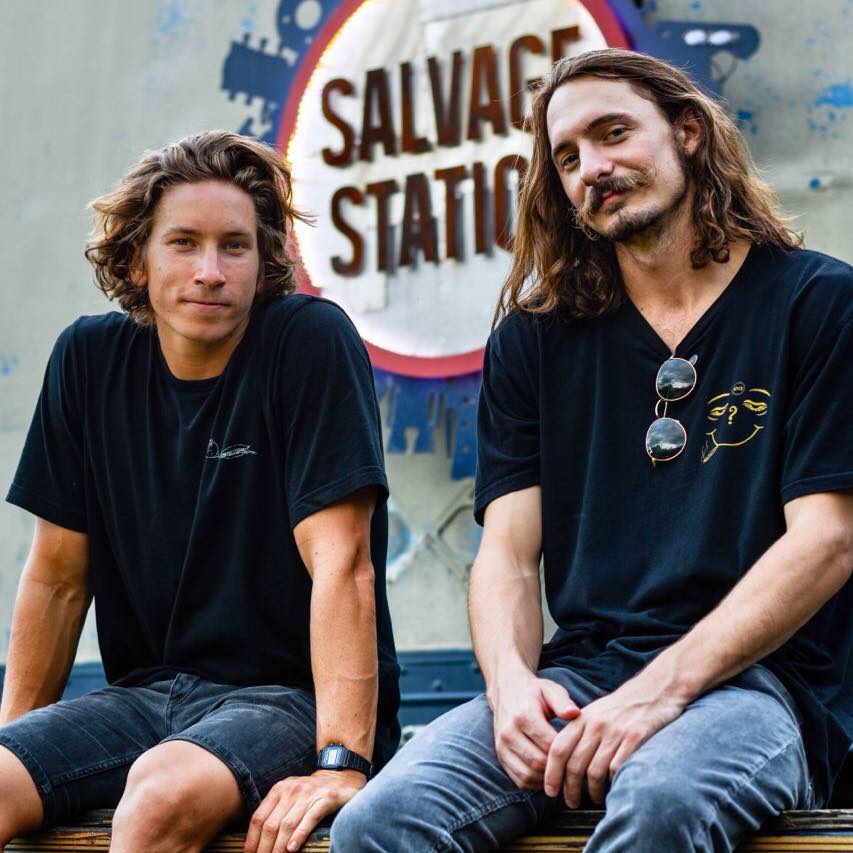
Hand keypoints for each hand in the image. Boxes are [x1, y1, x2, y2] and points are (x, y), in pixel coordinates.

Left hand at [244, 769, 365, 852]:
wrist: (339, 777)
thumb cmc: (310, 792)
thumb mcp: (289, 795)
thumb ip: (275, 811)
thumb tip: (257, 840)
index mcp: (279, 789)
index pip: (259, 817)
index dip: (252, 839)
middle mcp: (291, 790)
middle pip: (271, 824)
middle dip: (264, 848)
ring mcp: (308, 794)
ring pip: (288, 824)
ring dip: (278, 847)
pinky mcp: (325, 799)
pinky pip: (309, 819)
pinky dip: (299, 835)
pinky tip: (292, 849)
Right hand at [490, 672, 579, 789]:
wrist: (506, 690)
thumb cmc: (533, 692)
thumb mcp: (550, 690)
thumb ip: (562, 702)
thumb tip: (575, 713)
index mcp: (523, 715)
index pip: (548, 744)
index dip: (566, 752)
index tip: (579, 752)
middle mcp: (509, 732)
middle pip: (538, 762)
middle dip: (558, 768)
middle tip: (573, 766)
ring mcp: (502, 746)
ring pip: (528, 775)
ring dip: (547, 779)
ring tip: (561, 771)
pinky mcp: (501, 756)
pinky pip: (519, 779)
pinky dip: (535, 782)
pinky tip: (547, 774)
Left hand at [543, 672, 686, 807]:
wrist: (654, 689)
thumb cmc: (622, 706)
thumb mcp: (595, 713)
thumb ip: (578, 732)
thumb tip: (562, 761)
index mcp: (581, 718)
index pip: (559, 749)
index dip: (551, 773)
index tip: (550, 790)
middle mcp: (595, 725)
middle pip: (574, 764)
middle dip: (570, 789)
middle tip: (571, 802)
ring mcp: (615, 731)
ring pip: (595, 771)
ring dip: (592, 792)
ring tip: (593, 799)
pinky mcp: (635, 738)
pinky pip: (617, 769)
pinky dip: (612, 784)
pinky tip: (612, 789)